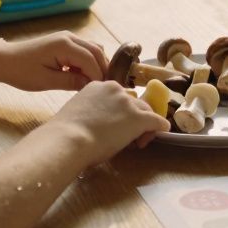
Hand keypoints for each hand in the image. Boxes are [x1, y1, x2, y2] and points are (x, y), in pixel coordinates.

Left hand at [0, 31, 108, 91]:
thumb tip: (92, 86)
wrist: (5, 60)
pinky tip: (81, 76)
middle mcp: (69, 37)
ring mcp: (68, 38)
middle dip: (102, 70)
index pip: (91, 60)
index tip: (99, 93)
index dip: (98, 77)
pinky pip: (84, 50)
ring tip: (92, 84)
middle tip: (101, 89)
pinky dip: (88, 62)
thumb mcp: (47, 81)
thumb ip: (72, 82)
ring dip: (96, 65)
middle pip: (97, 52)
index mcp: (64, 45)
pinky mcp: (65, 42)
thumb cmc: (22, 71)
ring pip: (93, 49)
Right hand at [51, 81, 169, 165]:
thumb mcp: (77, 113)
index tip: (115, 126)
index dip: (119, 112)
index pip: (117, 97)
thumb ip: (90, 112)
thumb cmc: (66, 133)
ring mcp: (128, 103)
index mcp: (97, 86)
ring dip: (145, 125)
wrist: (69, 140)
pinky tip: (162, 131)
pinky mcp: (139, 118)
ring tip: (138, 141)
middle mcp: (115, 89)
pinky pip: (156, 120)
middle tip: (129, 136)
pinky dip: (160, 126)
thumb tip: (95, 124)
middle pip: (133, 103)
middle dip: (134, 118)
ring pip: (145, 111)